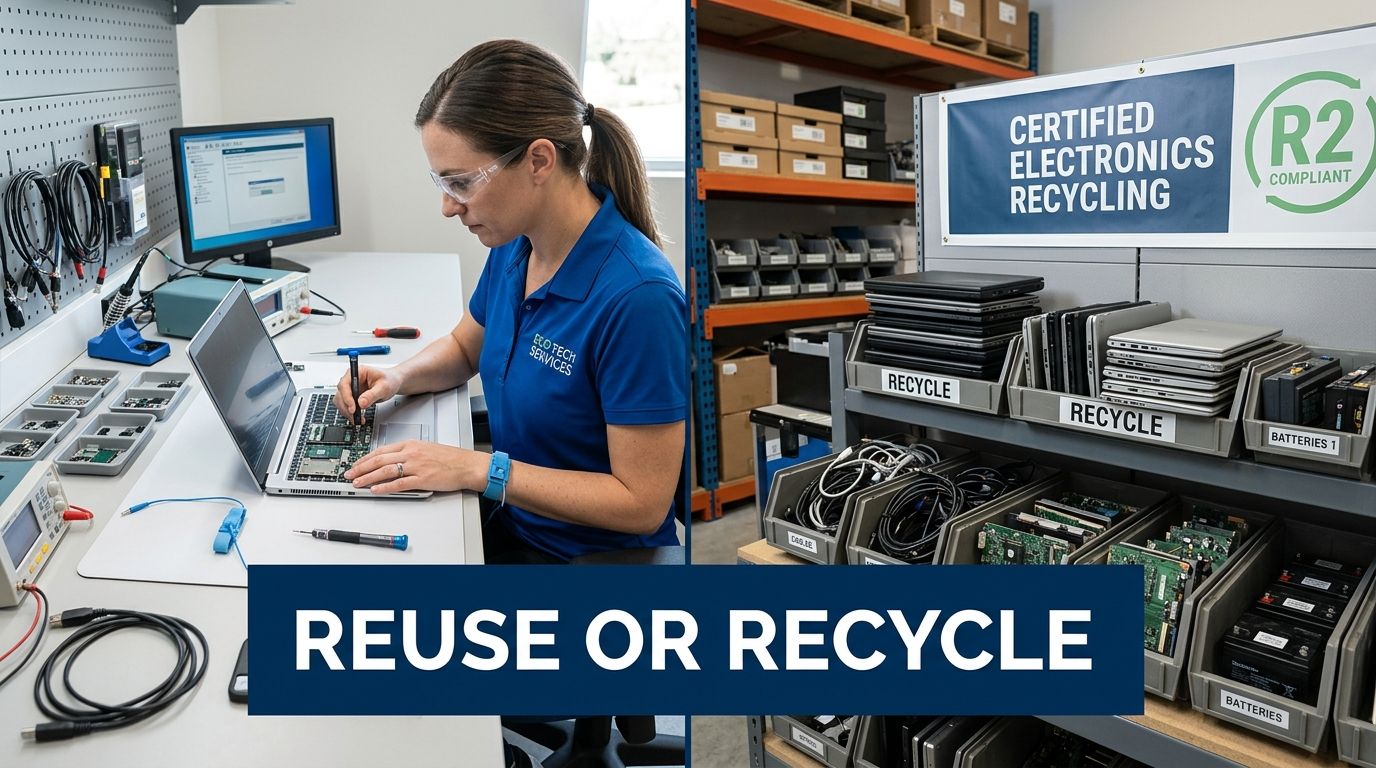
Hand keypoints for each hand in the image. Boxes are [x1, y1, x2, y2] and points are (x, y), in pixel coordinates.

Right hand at [334, 365, 400, 421]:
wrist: (392, 383)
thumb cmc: (389, 380)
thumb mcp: (384, 387)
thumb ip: (372, 395)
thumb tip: (361, 403)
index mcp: (357, 372)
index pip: (345, 384)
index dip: (346, 396)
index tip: (352, 407)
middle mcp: (351, 379)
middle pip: (340, 394)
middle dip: (346, 407)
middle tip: (355, 416)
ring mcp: (350, 388)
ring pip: (340, 401)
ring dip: (346, 411)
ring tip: (358, 418)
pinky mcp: (352, 397)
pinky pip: (345, 406)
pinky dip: (350, 413)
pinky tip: (358, 417)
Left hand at [343, 440, 487, 494]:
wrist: (467, 465)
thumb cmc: (451, 458)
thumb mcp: (427, 449)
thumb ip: (409, 454)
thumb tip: (392, 461)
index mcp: (411, 444)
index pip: (381, 450)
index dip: (365, 458)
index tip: (356, 464)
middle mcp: (411, 453)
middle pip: (379, 459)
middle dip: (361, 468)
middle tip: (349, 474)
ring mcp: (416, 466)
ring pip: (386, 471)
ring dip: (368, 477)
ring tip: (357, 483)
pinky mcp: (422, 479)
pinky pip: (399, 483)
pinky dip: (385, 487)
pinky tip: (376, 490)